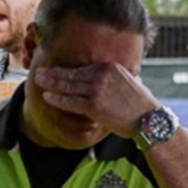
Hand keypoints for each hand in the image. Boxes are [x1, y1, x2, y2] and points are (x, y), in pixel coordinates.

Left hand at [33, 64, 157, 137]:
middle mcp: (102, 75)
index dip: (67, 69)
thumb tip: (109, 77)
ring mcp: (97, 90)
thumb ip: (116, 77)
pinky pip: (70, 101)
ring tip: (38, 81)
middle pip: (72, 74)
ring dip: (51, 83)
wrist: (149, 120)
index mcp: (110, 67)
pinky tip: (47, 97)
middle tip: (40, 72)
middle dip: (54, 73)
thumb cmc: (141, 105)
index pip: (83, 67)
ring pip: (68, 86)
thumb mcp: (130, 82)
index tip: (55, 69)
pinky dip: (57, 99)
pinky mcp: (94, 106)